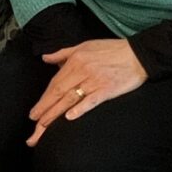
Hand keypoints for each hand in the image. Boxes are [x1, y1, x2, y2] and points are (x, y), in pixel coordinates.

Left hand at [26, 38, 146, 146]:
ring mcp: (94, 81)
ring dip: (55, 113)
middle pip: (59, 93)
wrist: (138, 54)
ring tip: (43, 126)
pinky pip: (91, 100)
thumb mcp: (84, 45)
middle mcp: (82, 71)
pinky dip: (80, 108)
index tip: (33, 112)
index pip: (55, 83)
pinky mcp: (107, 90)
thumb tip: (46, 58)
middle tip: (33, 122)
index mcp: (75, 61)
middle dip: (44, 109)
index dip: (43, 98)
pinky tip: (69, 117)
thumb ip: (63, 53)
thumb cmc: (111, 49)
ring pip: (70, 98)